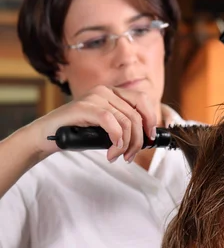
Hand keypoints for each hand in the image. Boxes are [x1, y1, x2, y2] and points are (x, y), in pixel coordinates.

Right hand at [30, 85, 156, 162]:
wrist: (48, 135)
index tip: (150, 138)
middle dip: (138, 140)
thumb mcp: (105, 127)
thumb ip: (122, 125)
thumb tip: (145, 137)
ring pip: (125, 121)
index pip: (142, 100)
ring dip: (126, 145)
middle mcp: (105, 91)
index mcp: (112, 93)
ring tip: (117, 156)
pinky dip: (116, 140)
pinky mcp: (85, 107)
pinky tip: (111, 151)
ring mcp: (94, 97)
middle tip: (130, 156)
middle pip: (136, 115)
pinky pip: (111, 122)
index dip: (151, 119)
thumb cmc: (77, 133)